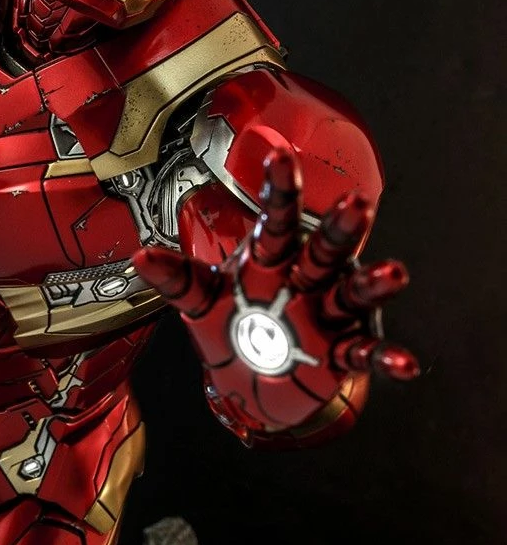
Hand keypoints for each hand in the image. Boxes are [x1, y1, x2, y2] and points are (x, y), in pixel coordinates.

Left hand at [133, 147, 418, 441]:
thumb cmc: (228, 329)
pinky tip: (405, 365)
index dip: (279, 191)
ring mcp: (325, 315)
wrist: (247, 386)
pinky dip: (385, 359)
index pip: (276, 221)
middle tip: (356, 204)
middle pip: (324, 251)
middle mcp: (304, 280)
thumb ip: (176, 279)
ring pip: (351, 294)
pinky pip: (364, 354)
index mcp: (270, 260)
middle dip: (339, 230)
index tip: (280, 157)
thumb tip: (139, 256)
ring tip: (394, 274)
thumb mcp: (200, 303)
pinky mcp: (338, 354)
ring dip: (373, 285)